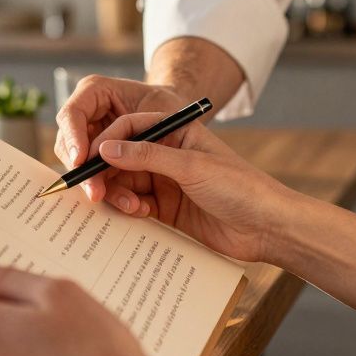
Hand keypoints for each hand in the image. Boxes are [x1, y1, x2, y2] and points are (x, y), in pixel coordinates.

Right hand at [90, 112, 299, 263]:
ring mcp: (164, 182)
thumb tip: (106, 147)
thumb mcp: (191, 166)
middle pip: (120, 157)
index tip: (87, 158)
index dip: (104, 141)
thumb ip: (147, 155)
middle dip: (105, 172)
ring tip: (131, 207)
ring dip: (118, 194)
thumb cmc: (239, 187)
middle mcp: (166, 154)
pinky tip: (139, 214)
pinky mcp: (165, 209)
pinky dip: (129, 210)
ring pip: (123, 183)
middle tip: (94, 190)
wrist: (267, 228)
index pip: (128, 127)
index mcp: (174, 131)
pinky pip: (133, 205)